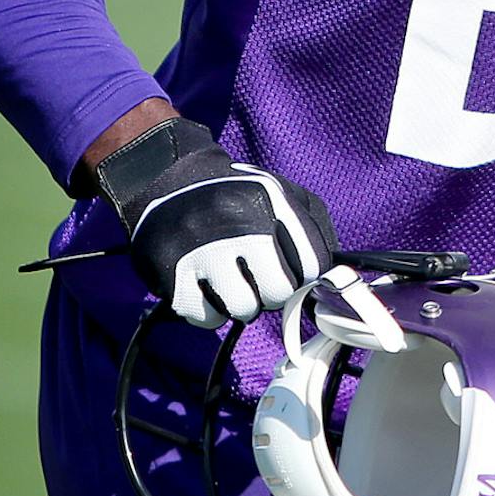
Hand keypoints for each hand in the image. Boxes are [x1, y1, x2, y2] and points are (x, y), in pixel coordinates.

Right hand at [93, 115, 336, 326]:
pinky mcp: (171, 272)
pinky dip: (208, 308)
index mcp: (269, 199)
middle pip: (279, 293)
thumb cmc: (230, 194)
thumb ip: (313, 227)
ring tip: (226, 276)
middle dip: (270, 289)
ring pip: (243, 310)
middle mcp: (237, 222)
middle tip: (252, 272)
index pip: (312, 265)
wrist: (162, 177)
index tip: (288, 267)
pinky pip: (207, 318)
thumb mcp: (279, 190)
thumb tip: (331, 276)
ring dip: (238, 300)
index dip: (302, 273)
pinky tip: (202, 283)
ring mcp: (201, 248)